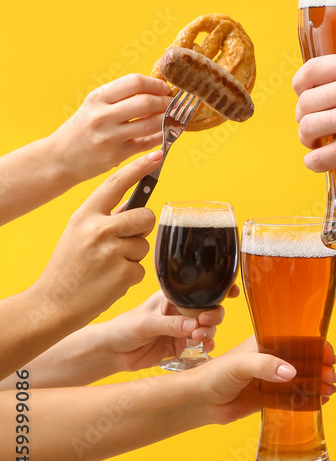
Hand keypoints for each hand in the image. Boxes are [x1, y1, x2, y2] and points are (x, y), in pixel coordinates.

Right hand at [31, 151, 162, 327]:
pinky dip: (130, 277)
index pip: (116, 184)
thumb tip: (134, 205)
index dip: (139, 168)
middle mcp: (99, 230)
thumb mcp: (77, 233)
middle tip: (124, 242)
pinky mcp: (124, 274)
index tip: (157, 156)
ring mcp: (112, 252)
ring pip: (144, 245)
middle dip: (142, 229)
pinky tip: (110, 281)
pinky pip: (141, 269)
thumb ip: (104, 218)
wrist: (53, 304)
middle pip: (146, 216)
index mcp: (86, 216)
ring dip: (133, 256)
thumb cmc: (68, 267)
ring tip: (108, 267)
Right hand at [51, 74, 170, 183]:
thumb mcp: (93, 106)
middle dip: (165, 102)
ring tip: (171, 118)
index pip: (135, 82)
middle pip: (146, 102)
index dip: (155, 84)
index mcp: (98, 98)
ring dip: (167, 120)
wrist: (59, 158)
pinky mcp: (116, 155)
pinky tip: (165, 134)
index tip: (164, 88)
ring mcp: (110, 137)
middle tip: (172, 104)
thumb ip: (120, 97)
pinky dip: (161, 138)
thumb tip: (155, 90)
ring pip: (151, 124)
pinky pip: (147, 144)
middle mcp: (102, 116)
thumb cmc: (81, 129)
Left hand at [94, 290, 239, 370]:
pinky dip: (206, 346)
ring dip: (209, 331)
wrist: (111, 352)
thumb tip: (194, 324)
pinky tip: (205, 348)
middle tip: (205, 323)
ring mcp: (181, 328)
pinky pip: (200, 345)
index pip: (199, 288)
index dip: (218, 288)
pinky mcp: (180, 346)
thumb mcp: (145, 322)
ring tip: (199, 337)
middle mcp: (180, 310)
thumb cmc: (123, 328)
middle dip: (213, 315)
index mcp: (172, 296)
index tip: (231, 291)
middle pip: (208, 308)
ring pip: (207, 327)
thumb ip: (170, 324)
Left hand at [194, 340, 335, 425]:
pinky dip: (309, 397)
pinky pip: (294, 396)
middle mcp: (272, 358)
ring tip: (329, 390)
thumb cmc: (216, 375)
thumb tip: (291, 372)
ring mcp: (271, 378)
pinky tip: (321, 401)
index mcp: (266, 341)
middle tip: (330, 376)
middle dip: (321, 366)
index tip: (329, 355)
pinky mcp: (269, 397)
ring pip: (302, 378)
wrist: (201, 401)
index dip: (316, 345)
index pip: (298, 338)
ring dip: (318, 382)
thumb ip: (264, 366)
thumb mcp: (240, 365)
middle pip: (304, 359)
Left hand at [293, 53, 335, 173]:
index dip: (301, 88)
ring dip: (308, 140)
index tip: (305, 97)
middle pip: (305, 103)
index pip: (310, 71)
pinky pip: (318, 158)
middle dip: (306, 117)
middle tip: (317, 128)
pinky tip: (321, 163)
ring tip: (319, 145)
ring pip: (307, 129)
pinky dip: (314, 163)